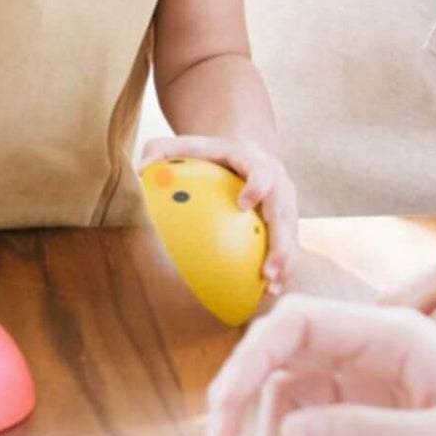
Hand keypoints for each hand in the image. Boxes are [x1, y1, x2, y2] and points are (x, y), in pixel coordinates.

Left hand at [140, 134, 297, 293]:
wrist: (244, 150)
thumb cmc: (209, 152)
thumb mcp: (187, 145)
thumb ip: (163, 151)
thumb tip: (142, 170)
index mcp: (255, 161)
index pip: (261, 172)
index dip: (256, 187)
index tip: (243, 204)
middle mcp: (278, 181)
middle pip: (285, 211)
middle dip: (280, 241)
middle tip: (267, 270)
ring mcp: (286, 201)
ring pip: (292, 232)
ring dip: (286, 260)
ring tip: (272, 287)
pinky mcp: (287, 218)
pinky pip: (290, 243)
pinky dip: (284, 265)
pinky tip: (270, 289)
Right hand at [205, 295, 435, 435]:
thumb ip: (368, 432)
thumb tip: (286, 427)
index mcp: (390, 332)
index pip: (295, 325)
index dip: (248, 361)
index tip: (221, 413)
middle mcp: (372, 343)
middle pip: (282, 357)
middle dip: (247, 402)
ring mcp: (371, 372)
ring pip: (294, 393)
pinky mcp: (375, 402)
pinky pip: (318, 418)